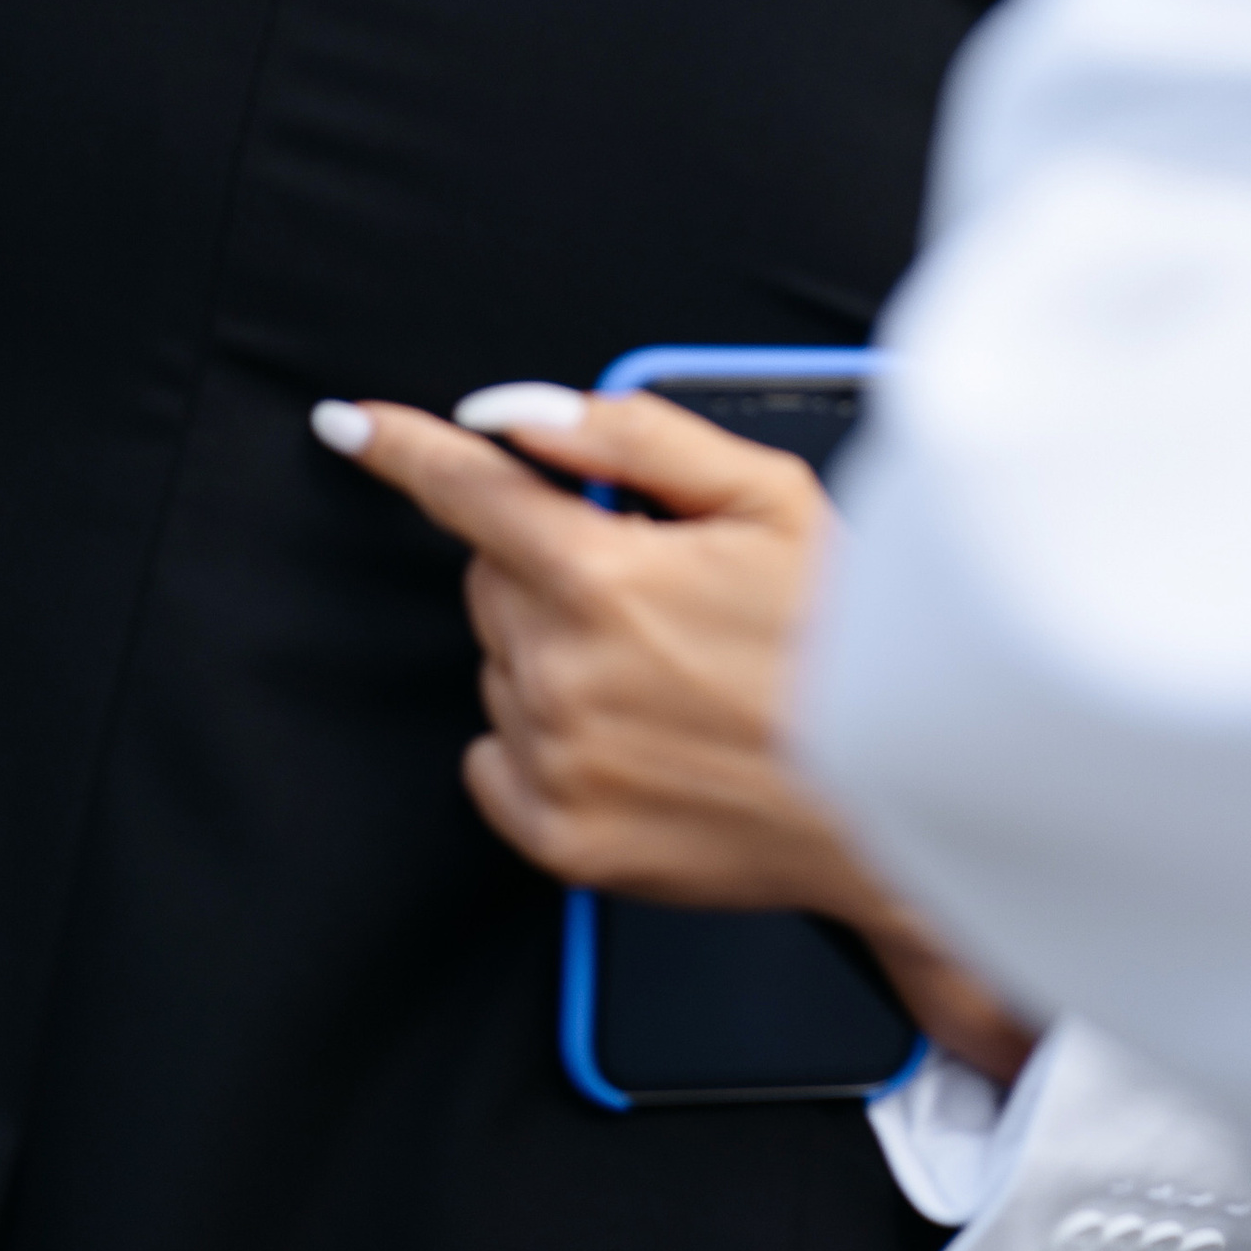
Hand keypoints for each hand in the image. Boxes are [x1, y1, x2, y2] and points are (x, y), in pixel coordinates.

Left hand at [313, 381, 1035, 1083]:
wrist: (899, 795)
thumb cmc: (847, 638)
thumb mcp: (771, 498)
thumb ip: (635, 438)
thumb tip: (516, 413)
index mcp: (604, 577)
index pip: (470, 492)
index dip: (405, 449)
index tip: (351, 425)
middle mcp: (561, 673)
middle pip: (490, 578)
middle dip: (550, 561)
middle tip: (654, 584)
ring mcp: (556, 762)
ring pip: (500, 666)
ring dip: (556, 649)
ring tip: (669, 669)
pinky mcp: (561, 837)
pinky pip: (495, 759)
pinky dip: (543, 737)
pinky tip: (633, 730)